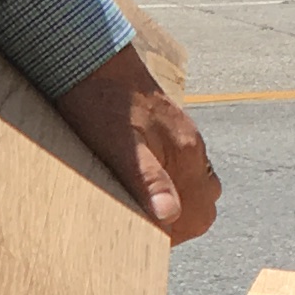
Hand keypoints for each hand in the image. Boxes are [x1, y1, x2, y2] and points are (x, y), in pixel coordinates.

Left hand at [56, 45, 219, 243]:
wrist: (91, 57)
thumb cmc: (101, 102)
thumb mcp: (119, 146)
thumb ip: (148, 180)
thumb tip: (169, 217)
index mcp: (186, 153)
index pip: (200, 214)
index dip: (175, 234)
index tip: (145, 238)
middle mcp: (191, 146)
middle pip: (203, 201)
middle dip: (178, 222)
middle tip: (140, 226)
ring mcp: (179, 135)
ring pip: (191, 183)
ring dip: (172, 202)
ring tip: (136, 207)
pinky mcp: (164, 128)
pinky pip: (177, 165)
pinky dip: (164, 182)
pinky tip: (135, 181)